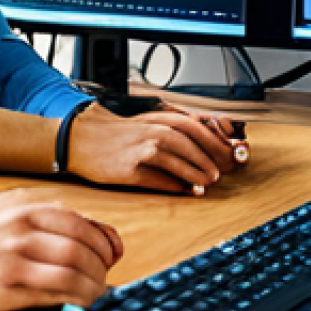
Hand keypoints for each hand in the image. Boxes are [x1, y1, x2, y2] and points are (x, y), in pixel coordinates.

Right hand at [0, 188, 122, 310]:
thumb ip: (33, 222)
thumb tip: (82, 236)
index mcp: (20, 203)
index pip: (83, 221)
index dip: (104, 242)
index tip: (110, 256)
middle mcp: (21, 224)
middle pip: (88, 245)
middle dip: (103, 266)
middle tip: (103, 281)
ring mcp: (14, 255)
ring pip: (79, 269)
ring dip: (96, 286)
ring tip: (92, 296)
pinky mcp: (4, 287)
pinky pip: (60, 293)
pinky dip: (79, 301)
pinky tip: (78, 306)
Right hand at [67, 102, 249, 194]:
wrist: (81, 140)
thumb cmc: (116, 134)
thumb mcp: (145, 124)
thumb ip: (171, 130)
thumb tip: (203, 144)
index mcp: (156, 119)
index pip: (194, 126)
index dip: (214, 140)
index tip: (229, 151)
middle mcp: (150, 131)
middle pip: (190, 142)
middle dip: (211, 157)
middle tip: (223, 170)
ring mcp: (140, 150)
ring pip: (178, 161)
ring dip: (197, 172)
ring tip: (209, 181)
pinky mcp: (130, 170)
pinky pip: (159, 180)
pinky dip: (177, 186)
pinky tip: (188, 191)